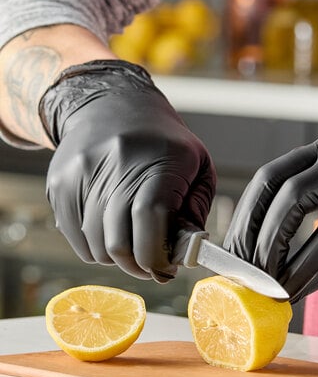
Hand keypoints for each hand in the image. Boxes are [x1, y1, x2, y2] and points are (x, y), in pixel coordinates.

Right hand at [41, 60, 215, 282]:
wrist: (114, 106)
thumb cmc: (166, 145)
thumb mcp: (198, 168)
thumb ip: (196, 211)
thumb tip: (183, 253)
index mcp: (160, 159)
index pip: (150, 218)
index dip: (156, 254)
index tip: (166, 270)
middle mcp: (117, 163)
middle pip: (118, 239)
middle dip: (138, 266)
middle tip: (152, 269)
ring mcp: (82, 172)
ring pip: (95, 244)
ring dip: (117, 258)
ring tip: (134, 247)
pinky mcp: (60, 182)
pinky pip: (75, 237)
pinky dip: (95, 247)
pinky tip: (112, 234)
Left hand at [224, 125, 317, 301]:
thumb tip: (282, 285)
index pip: (275, 175)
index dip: (248, 215)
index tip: (233, 253)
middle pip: (275, 183)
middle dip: (248, 231)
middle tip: (235, 273)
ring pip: (294, 202)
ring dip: (269, 248)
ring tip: (257, 285)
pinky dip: (303, 266)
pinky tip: (290, 292)